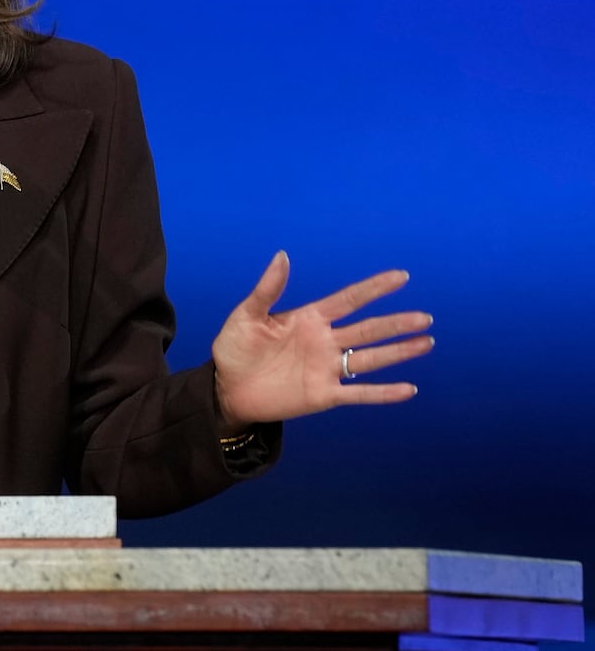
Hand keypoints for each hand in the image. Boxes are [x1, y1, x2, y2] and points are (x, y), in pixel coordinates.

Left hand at [211, 251, 433, 428]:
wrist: (226, 387)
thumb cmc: (235, 349)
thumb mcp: (246, 315)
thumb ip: (267, 290)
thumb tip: (282, 256)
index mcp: (309, 319)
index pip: (349, 300)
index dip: (374, 288)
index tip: (401, 276)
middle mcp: (325, 342)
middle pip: (368, 330)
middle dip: (396, 323)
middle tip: (425, 317)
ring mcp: (327, 369)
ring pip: (370, 359)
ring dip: (398, 352)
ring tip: (426, 342)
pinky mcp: (323, 395)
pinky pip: (359, 393)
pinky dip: (383, 393)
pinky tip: (408, 389)